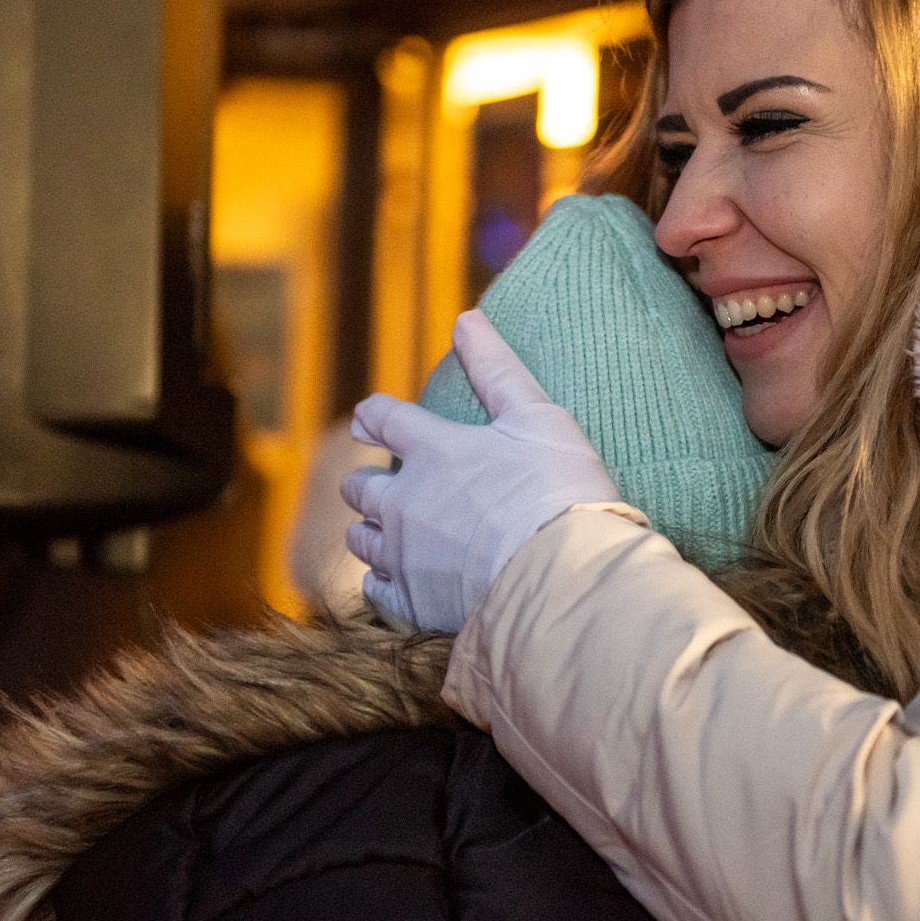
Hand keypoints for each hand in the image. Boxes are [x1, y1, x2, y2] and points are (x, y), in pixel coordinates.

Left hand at [343, 311, 625, 632]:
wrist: (559, 577)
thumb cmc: (558, 491)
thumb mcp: (537, 416)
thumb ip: (498, 368)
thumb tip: (467, 317)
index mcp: (433, 449)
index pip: (383, 418)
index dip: (374, 415)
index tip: (369, 419)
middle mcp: (403, 500)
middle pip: (360, 486)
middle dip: (368, 483)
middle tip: (387, 486)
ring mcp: (402, 555)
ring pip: (360, 540)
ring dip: (371, 531)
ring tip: (391, 534)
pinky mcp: (411, 603)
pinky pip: (375, 593)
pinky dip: (384, 583)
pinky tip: (402, 582)